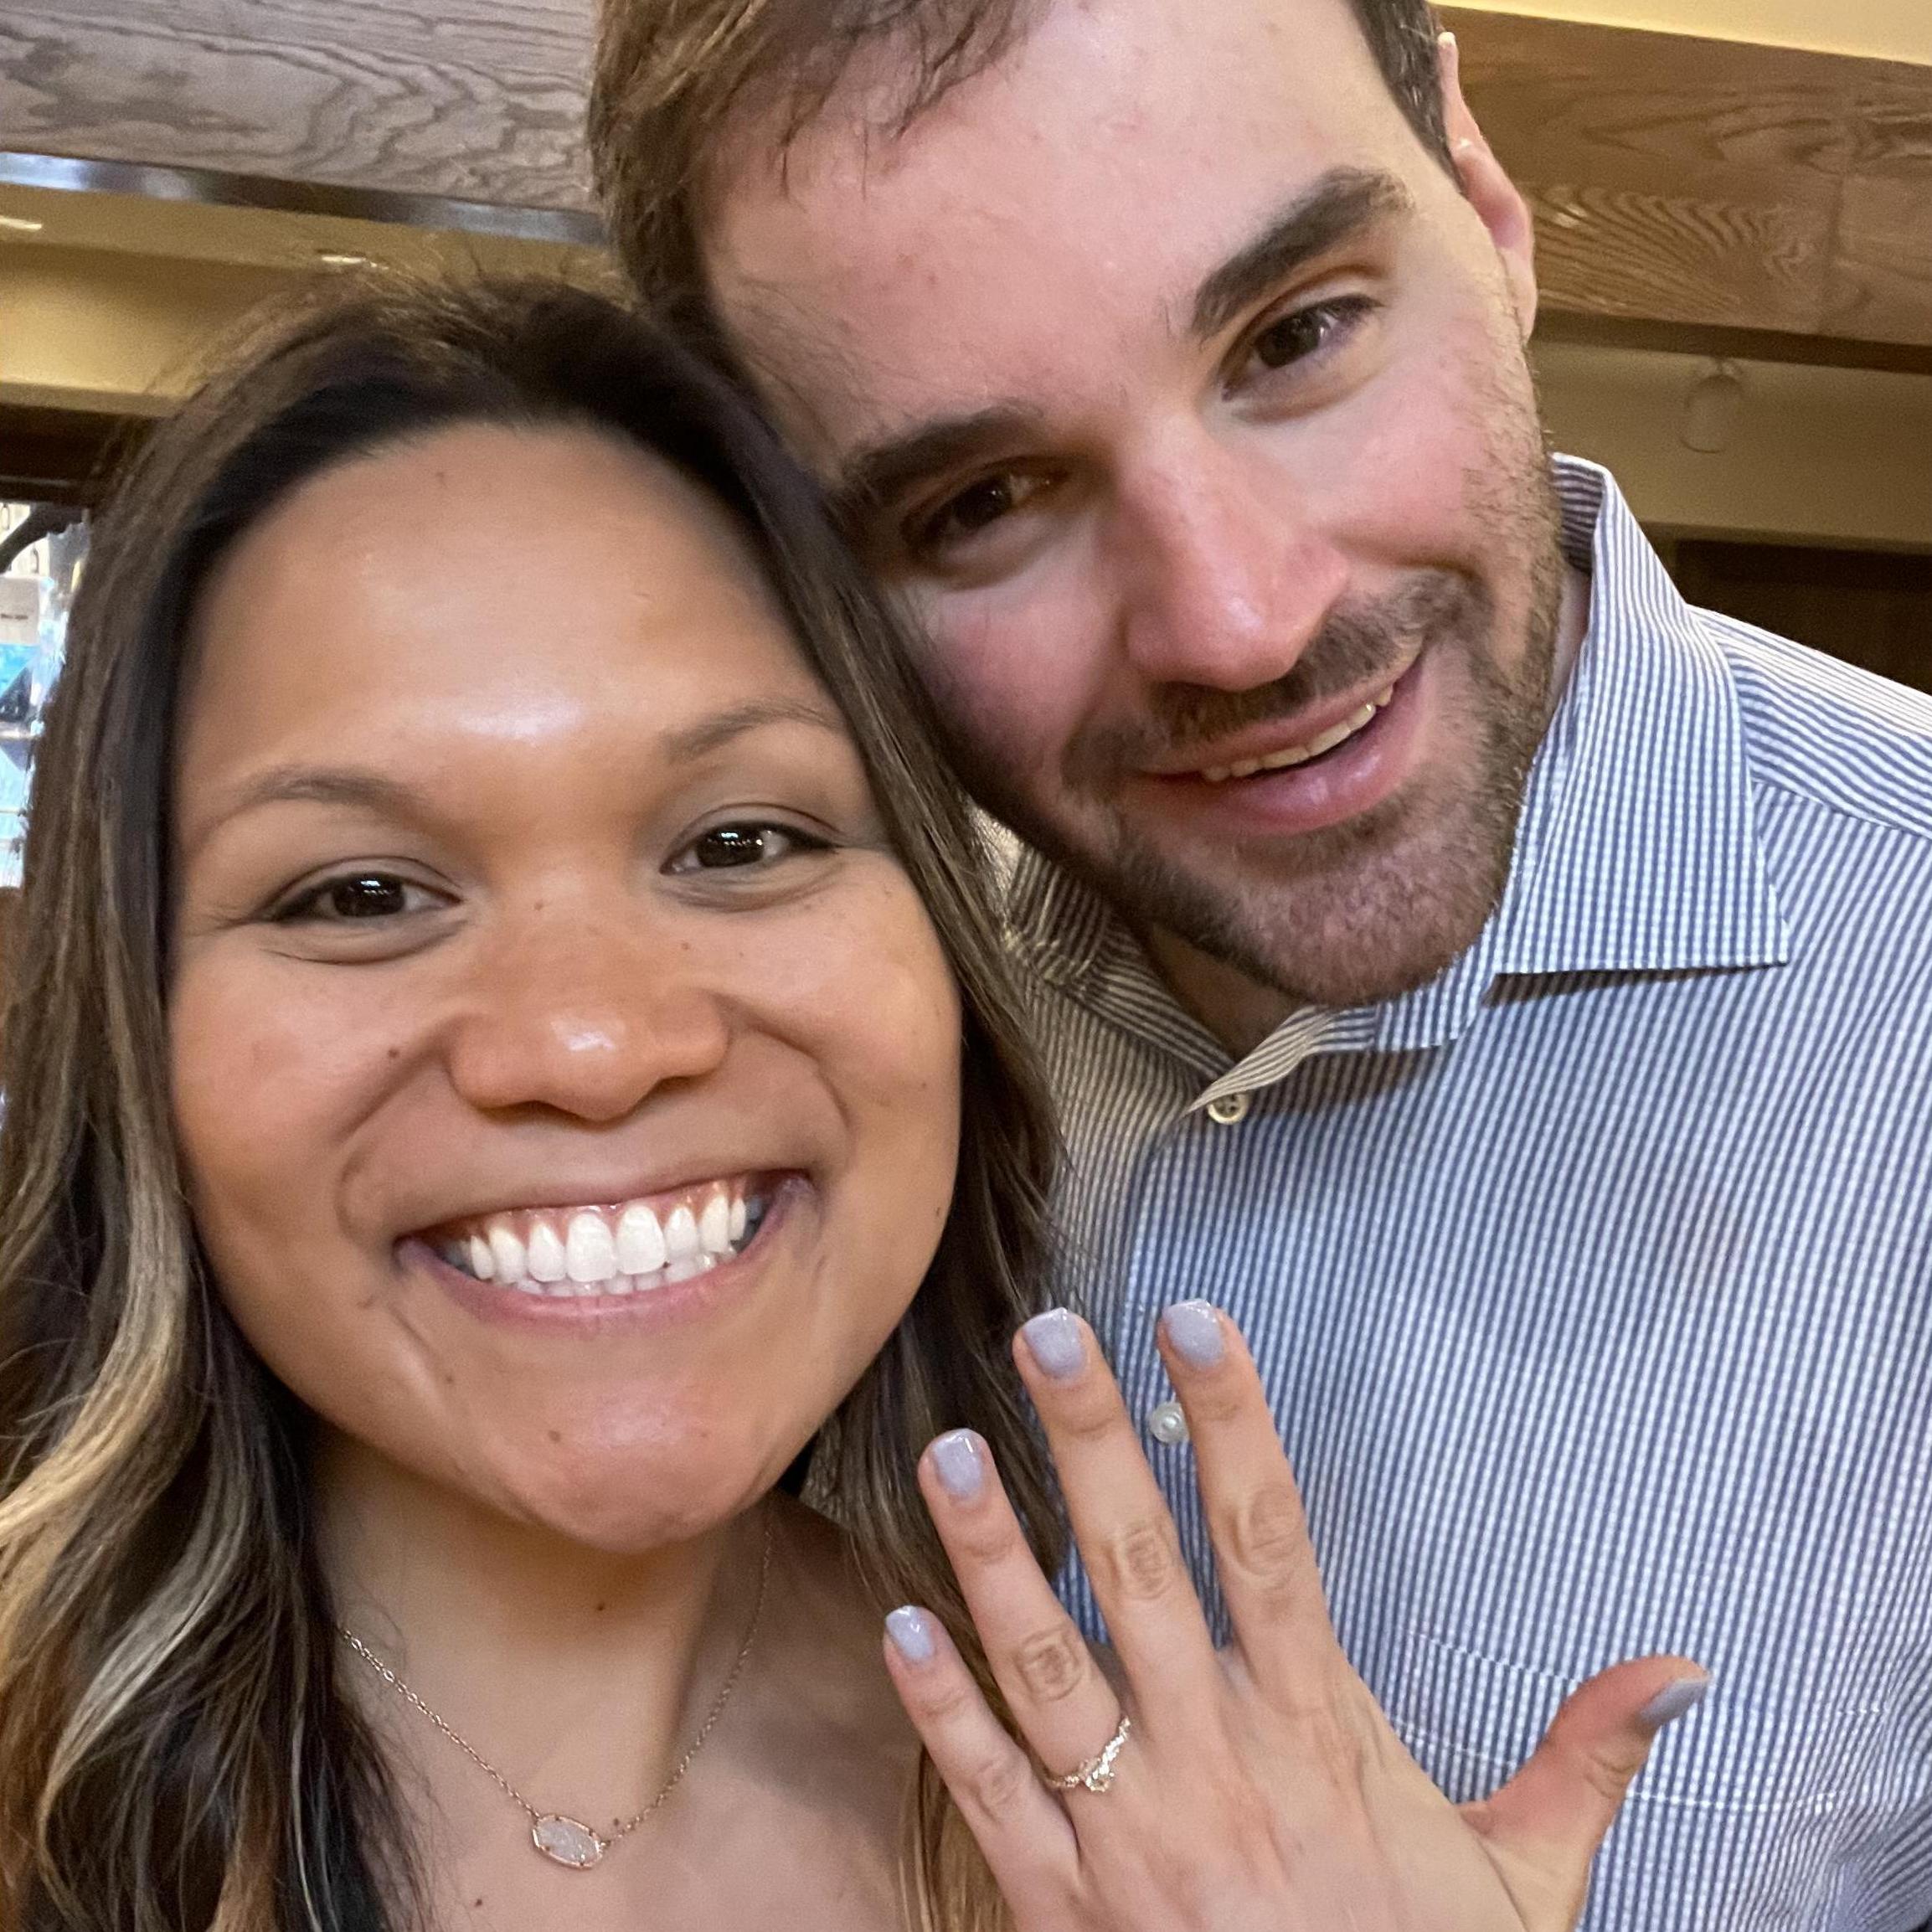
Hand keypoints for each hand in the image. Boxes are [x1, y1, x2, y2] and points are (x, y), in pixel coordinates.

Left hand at [881, 1302, 1706, 1931]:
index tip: (1193, 1323)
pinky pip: (988, 1792)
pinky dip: (938, 1710)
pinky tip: (896, 1624)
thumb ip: (1583, 1763)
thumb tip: (1680, 1670)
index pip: (1270, 1541)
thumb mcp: (1522, 1888)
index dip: (1231, 1423)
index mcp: (1317, 1736)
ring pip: (1044, 1666)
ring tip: (951, 1450)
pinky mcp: (1060, 1904)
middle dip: (1091, 1446)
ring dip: (990, 1554)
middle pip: (1142, 1573)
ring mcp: (1128, 1833)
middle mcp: (1215, 1765)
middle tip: (1044, 1336)